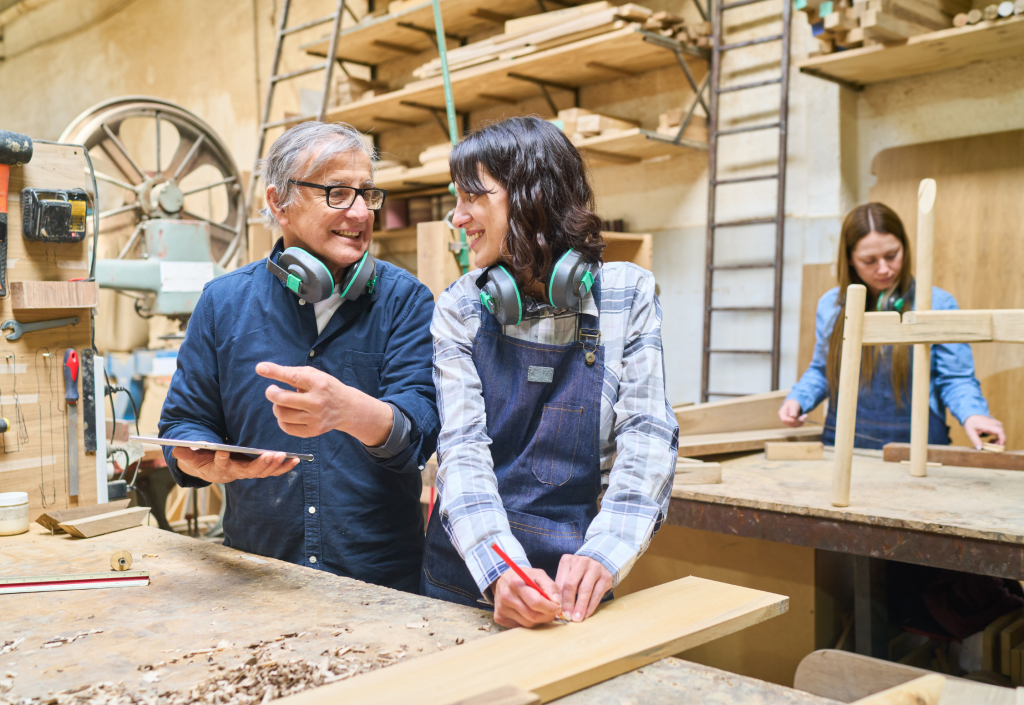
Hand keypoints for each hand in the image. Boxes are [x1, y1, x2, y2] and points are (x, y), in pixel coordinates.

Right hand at [172, 447, 297, 483]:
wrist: (212, 469)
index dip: (221, 459)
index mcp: (220, 469)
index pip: (221, 465)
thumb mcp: (191, 456)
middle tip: (270, 455)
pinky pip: (272, 470)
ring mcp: (249, 472)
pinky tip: (295, 460)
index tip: (222, 452)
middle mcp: (236, 473)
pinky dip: (284, 467)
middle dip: (260, 464)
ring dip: (275, 465)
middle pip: (249, 471)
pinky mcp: (258, 469)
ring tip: (286, 456)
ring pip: (263, 471)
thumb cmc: (203, 459)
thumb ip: (185, 453)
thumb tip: (175, 448)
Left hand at [256, 362, 391, 444]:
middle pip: (282, 399)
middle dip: (271, 393)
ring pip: (282, 414)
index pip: (293, 377)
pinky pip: (286, 428)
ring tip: (282, 403)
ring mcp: (315, 418)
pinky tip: (288, 414)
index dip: (275, 372)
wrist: (347, 408)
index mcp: (318, 383)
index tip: (260, 368)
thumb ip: (294, 373)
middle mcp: (317, 402)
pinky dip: (282, 420)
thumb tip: (269, 371)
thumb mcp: (315, 374)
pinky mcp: (313, 431)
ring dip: (277, 407)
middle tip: (272, 390)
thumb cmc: (327, 387)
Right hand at [491, 567, 561, 627]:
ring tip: (540, 610)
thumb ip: (550, 586)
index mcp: (516, 583)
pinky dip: (529, 622)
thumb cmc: (523, 577)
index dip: (550, 607)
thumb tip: (557, 602)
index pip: (536, 602)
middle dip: (547, 616)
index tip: (558, 607)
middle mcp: (507, 597)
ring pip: (528, 624)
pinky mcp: (500, 618)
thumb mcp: (538, 574)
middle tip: (552, 611)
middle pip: (533, 616)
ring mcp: (502, 609)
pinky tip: (528, 612)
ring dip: (539, 620)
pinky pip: (521, 626)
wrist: (502, 579)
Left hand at [555, 555, 612, 622]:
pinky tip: (587, 614)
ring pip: (585, 589)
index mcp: (567, 561)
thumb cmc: (580, 572)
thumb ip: (562, 587)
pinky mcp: (606, 576)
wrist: (601, 562)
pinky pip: (597, 593)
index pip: (560, 581)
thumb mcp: (569, 574)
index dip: (558, 598)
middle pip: (571, 584)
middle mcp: (581, 562)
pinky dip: (591, 606)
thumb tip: (557, 607)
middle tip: (567, 616)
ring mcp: (595, 568)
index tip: (556, 610)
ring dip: (580, 606)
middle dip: (568, 602)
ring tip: (577, 618)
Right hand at [778, 399, 806, 427]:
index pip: (783, 419)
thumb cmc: (792, 404)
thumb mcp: (793, 405)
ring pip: (794, 425)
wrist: (793, 405)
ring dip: (800, 421)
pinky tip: (803, 418)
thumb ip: (793, 410)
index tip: (796, 418)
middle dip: (797, 420)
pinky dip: (801, 422)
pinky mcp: (791, 425)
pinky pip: (796, 426)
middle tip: (804, 415)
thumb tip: (793, 416)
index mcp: (781, 413)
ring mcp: (787, 423)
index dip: (790, 420)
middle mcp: (783, 419)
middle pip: (789, 423)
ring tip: (804, 415)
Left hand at [963, 414, 1005, 449]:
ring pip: (1002, 434)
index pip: (999, 431)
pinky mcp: (997, 425)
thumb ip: (975, 440)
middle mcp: (994, 423)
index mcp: (988, 424)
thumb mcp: (970, 432)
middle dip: (1000, 442)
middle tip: (993, 447)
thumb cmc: (971, 423)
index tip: (999, 446)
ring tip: (990, 443)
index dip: (1002, 439)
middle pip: (1002, 434)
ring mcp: (997, 424)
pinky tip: (991, 440)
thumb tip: (979, 448)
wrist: (972, 416)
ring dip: (999, 440)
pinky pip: (1000, 433)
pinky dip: (998, 438)